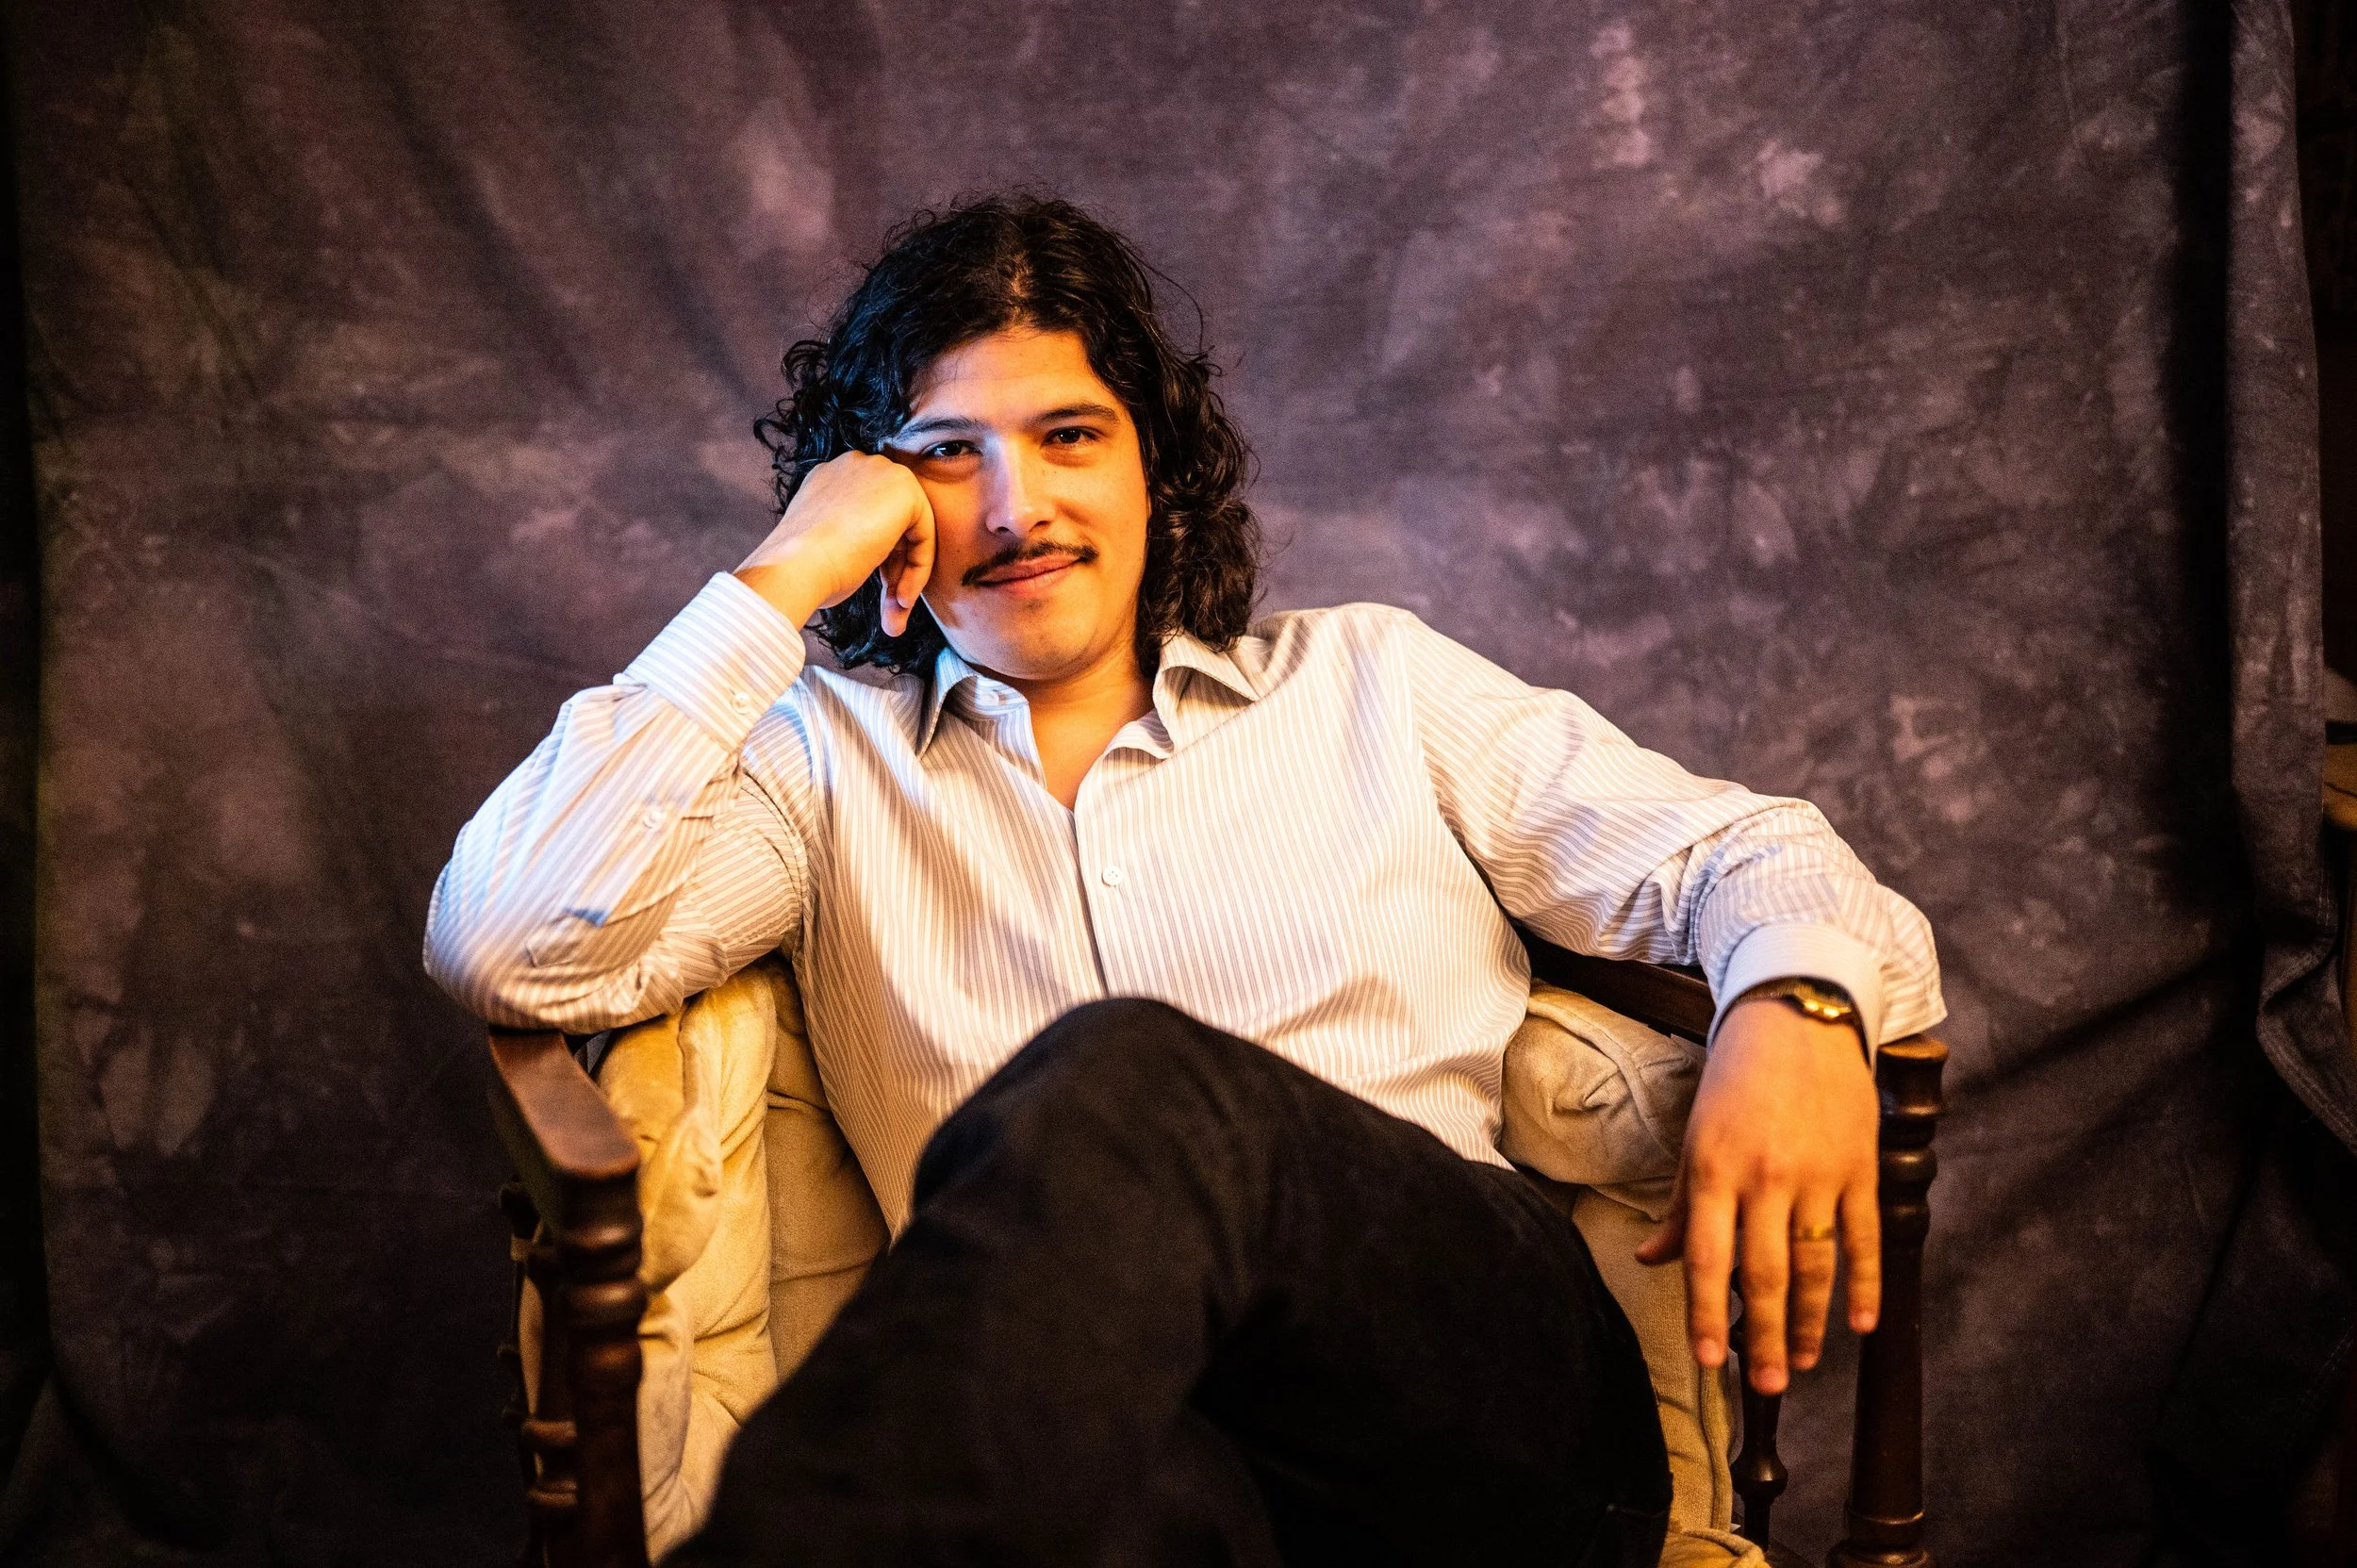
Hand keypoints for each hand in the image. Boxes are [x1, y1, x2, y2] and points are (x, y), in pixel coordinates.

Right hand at [734, 452, 935, 635]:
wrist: (795, 567)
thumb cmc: (802, 567)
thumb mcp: (826, 542)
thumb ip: (853, 535)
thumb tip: (870, 551)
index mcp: (831, 477)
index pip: (869, 518)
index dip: (877, 559)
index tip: (876, 590)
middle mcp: (857, 466)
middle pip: (892, 524)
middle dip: (893, 570)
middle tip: (891, 606)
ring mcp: (880, 472)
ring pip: (909, 532)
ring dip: (904, 576)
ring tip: (895, 612)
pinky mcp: (904, 489)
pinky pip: (924, 536)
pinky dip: (918, 570)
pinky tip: (901, 598)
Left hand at [1634, 998, 1878, 1393]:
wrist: (1797, 1021)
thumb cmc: (1734, 1081)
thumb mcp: (1695, 1137)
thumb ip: (1681, 1205)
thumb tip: (1649, 1258)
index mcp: (1715, 1170)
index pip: (1708, 1258)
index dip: (1707, 1313)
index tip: (1709, 1361)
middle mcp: (1766, 1178)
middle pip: (1767, 1274)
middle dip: (1765, 1337)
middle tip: (1765, 1385)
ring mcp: (1819, 1175)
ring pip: (1817, 1265)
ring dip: (1813, 1322)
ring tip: (1803, 1363)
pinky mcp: (1860, 1169)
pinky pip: (1865, 1238)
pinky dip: (1866, 1284)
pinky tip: (1861, 1324)